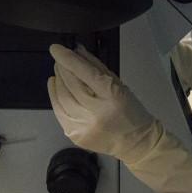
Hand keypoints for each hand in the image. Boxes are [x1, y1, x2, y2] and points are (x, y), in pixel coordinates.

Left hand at [46, 43, 158, 163]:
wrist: (136, 143)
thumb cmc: (131, 110)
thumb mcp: (119, 84)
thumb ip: (96, 66)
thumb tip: (76, 51)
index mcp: (111, 96)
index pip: (84, 73)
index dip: (67, 59)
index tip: (55, 49)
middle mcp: (96, 112)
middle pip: (71, 85)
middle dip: (62, 69)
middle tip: (59, 60)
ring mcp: (84, 126)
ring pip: (62, 98)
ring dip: (57, 82)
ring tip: (58, 73)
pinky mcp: (76, 136)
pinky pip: (59, 113)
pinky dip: (55, 97)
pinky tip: (55, 87)